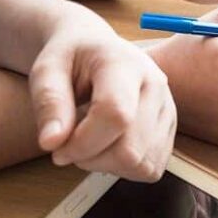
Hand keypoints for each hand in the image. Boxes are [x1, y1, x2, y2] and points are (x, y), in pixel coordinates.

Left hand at [29, 11, 176, 181]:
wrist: (95, 49)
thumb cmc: (72, 58)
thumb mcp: (47, 70)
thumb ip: (48, 103)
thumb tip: (51, 142)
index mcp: (126, 64)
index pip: (116, 115)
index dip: (83, 143)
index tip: (56, 148)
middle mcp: (156, 85)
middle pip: (130, 149)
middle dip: (91, 158)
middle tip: (68, 143)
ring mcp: (167, 109)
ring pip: (141, 164)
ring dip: (107, 165)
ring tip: (89, 141)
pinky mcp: (170, 130)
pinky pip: (150, 168)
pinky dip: (124, 168)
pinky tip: (108, 146)